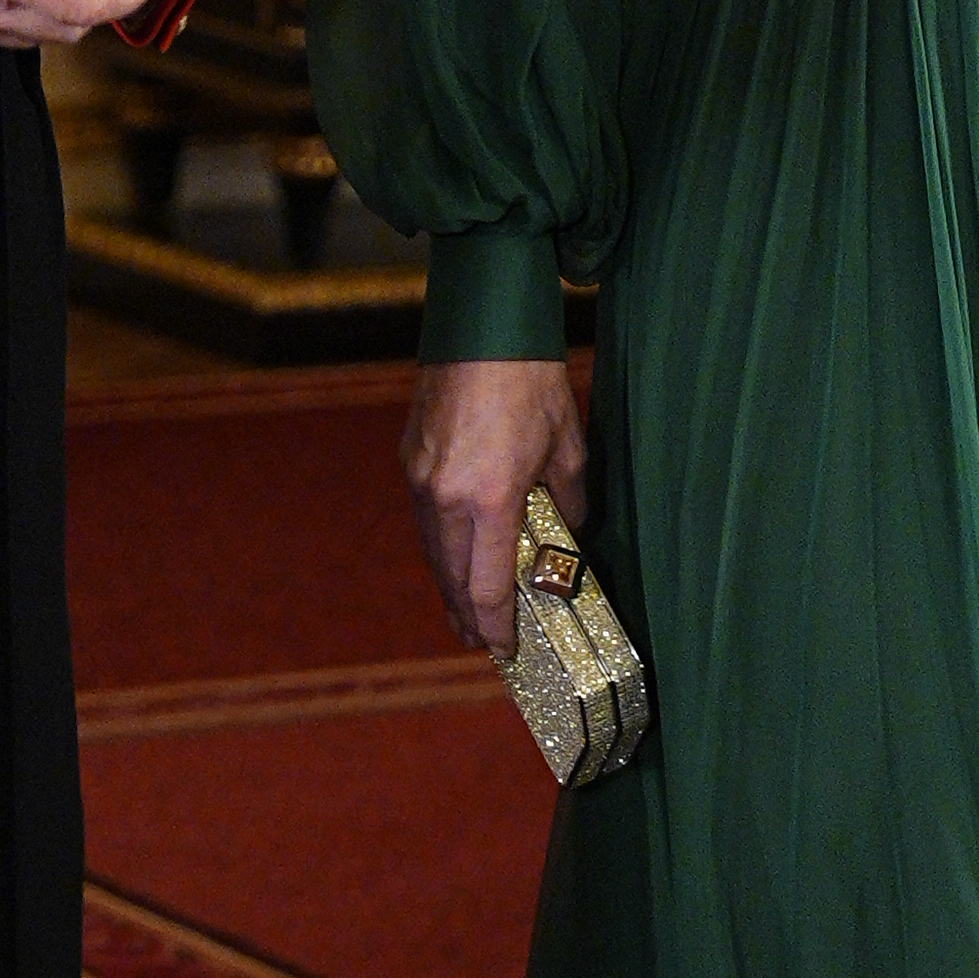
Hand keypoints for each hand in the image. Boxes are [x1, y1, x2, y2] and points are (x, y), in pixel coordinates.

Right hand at [403, 357, 586, 654]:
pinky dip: (440, 548)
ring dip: (449, 585)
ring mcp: (421, 478)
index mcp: (489, 498)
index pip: (487, 586)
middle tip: (481, 642)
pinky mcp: (410, 460)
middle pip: (451, 579)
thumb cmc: (532, 383)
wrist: (484, 327)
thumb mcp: (567, 449)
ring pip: (432, 551)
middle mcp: (445, 496)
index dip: (496, 625)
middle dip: (466, 616)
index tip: (505, 649)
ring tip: (464, 612)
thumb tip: (567, 538)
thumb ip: (567, 504)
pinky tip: (453, 558)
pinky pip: (425, 520)